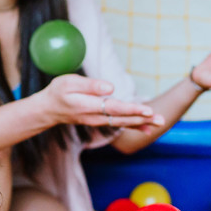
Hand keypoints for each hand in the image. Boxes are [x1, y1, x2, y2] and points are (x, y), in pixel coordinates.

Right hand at [39, 74, 164, 130]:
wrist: (49, 110)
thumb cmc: (58, 92)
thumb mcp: (68, 82)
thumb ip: (90, 85)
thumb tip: (111, 88)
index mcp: (87, 106)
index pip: (114, 108)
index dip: (131, 110)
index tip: (147, 110)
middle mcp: (95, 117)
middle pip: (123, 119)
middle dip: (143, 119)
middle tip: (161, 119)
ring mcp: (98, 121)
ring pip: (123, 123)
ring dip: (142, 123)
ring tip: (160, 122)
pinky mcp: (101, 121)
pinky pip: (120, 125)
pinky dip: (134, 126)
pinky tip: (148, 128)